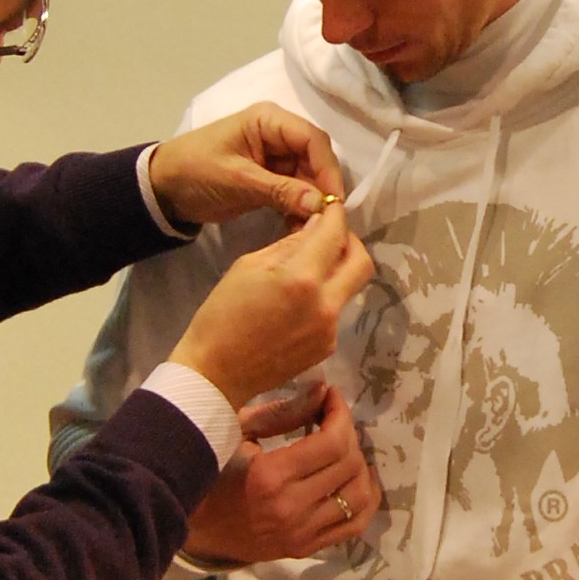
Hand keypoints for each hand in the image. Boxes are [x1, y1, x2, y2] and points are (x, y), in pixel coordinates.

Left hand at [149, 104, 347, 231]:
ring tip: (313, 229)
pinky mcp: (270, 177)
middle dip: (321, 188)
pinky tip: (300, 228)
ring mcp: (274, 156)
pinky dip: (298, 208)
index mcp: (268, 120)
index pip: (312, 140)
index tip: (334, 201)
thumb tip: (321, 204)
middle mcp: (277, 133)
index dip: (327, 169)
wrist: (162, 189)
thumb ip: (281, 190)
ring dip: (312, 202)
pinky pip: (294, 190)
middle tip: (326, 221)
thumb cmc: (195, 172)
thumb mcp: (238, 181)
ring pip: (308, 177)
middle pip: (314, 158)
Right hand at [171, 202, 370, 409]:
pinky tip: (299, 301)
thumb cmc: (221, 315)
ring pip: (351, 287)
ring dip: (337, 270)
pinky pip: (337, 311)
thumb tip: (316, 226)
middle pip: (363, 262)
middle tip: (329, 236)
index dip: (335, 214)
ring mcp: (330, 329)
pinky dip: (325, 296)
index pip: (335, 234)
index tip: (329, 206)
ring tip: (310, 267)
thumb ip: (289, 245)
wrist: (216, 373)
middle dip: (350, 242)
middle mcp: (326, 304)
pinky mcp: (327, 347)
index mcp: (302, 279)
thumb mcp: (249, 266)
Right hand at [181, 385, 378, 567]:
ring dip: (360, 465)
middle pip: (349, 465)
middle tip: (333, 420)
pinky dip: (364, 500)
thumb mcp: (237, 433)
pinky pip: (354, 525)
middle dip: (348, 433)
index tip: (331, 397)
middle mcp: (291, 508)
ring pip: (360, 495)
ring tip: (344, 449)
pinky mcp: (307, 548)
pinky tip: (355, 480)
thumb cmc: (212, 473)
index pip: (332, 442)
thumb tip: (323, 391)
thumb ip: (282, 412)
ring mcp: (302, 533)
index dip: (340, 413)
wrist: (196, 527)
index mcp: (270, 476)